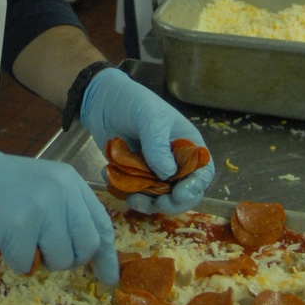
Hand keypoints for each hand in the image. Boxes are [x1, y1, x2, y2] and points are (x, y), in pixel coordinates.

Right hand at [0, 152, 118, 283]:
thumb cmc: (7, 190)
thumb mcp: (47, 190)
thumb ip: (71, 214)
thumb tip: (95, 257)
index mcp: (72, 182)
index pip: (102, 224)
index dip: (107, 256)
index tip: (109, 278)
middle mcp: (62, 192)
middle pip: (87, 246)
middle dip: (70, 260)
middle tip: (48, 254)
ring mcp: (42, 208)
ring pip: (60, 260)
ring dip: (41, 261)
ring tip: (24, 241)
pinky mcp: (19, 226)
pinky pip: (27, 264)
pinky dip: (16, 261)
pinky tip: (6, 241)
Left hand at [80, 68, 215, 213]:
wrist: (101, 101)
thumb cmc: (134, 102)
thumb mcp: (150, 118)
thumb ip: (158, 145)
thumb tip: (168, 174)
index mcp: (187, 145)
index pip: (202, 172)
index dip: (196, 186)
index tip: (181, 194)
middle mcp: (174, 162)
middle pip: (183, 192)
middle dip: (172, 202)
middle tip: (158, 203)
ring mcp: (153, 171)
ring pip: (158, 198)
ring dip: (147, 203)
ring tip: (131, 198)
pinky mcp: (134, 175)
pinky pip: (136, 193)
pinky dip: (127, 194)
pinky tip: (112, 181)